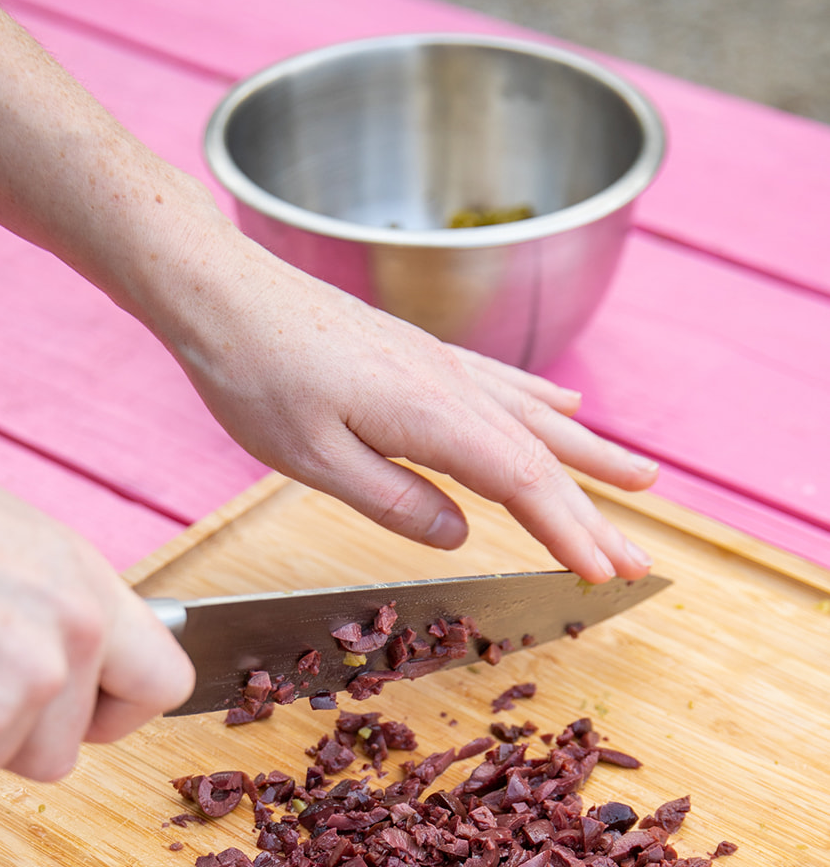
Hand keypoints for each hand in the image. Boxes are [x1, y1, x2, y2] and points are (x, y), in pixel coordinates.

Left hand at [161, 220, 656, 583]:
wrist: (222, 293)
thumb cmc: (254, 376)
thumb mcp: (313, 459)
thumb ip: (393, 500)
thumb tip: (459, 534)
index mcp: (431, 415)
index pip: (522, 484)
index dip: (570, 532)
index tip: (607, 573)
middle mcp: (450, 384)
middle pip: (543, 456)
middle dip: (596, 511)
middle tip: (642, 557)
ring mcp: (439, 363)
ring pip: (535, 417)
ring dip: (591, 455)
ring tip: (643, 481)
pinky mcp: (418, 354)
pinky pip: (503, 384)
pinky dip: (545, 403)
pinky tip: (569, 411)